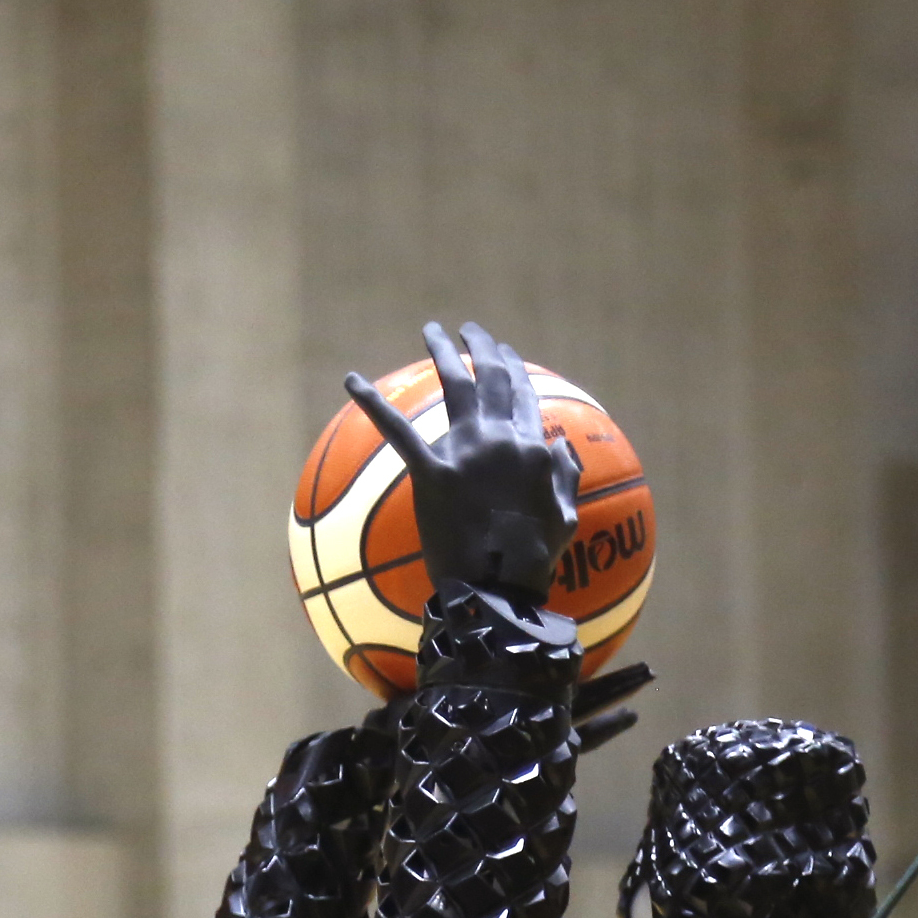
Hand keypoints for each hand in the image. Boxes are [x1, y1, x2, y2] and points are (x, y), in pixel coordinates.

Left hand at [346, 321, 580, 605]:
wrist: (499, 587)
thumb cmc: (534, 559)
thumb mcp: (565, 516)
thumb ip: (566, 475)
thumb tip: (560, 443)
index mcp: (533, 449)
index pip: (524, 395)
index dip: (514, 368)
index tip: (505, 352)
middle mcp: (501, 440)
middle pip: (491, 379)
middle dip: (481, 347)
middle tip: (469, 331)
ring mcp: (466, 453)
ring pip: (455, 386)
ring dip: (443, 352)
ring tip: (433, 331)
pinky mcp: (432, 472)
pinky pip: (398, 431)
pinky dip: (372, 402)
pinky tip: (352, 380)